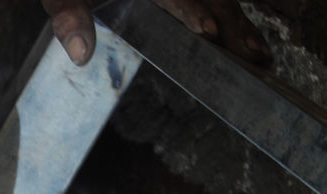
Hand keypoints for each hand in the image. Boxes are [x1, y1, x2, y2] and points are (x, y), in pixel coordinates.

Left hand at [43, 0, 269, 66]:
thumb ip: (68, 16)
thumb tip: (82, 54)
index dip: (190, 10)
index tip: (206, 31)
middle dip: (230, 25)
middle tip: (248, 56)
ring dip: (240, 26)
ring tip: (258, 56)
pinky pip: (216, 1)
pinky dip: (235, 20)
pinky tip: (249, 42)